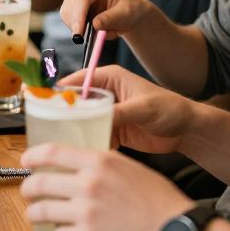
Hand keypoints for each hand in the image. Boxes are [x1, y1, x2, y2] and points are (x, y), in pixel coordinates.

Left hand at [20, 145, 190, 230]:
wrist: (172, 230)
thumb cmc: (156, 198)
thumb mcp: (128, 167)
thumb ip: (102, 164)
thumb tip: (79, 165)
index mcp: (98, 161)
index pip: (52, 152)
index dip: (32, 156)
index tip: (25, 161)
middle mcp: (87, 183)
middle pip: (39, 183)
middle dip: (27, 189)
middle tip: (28, 192)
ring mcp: (85, 211)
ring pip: (42, 211)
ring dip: (34, 213)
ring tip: (35, 215)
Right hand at [59, 65, 193, 152]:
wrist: (186, 130)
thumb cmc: (170, 108)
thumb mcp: (143, 108)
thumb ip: (118, 112)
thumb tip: (95, 118)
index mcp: (109, 78)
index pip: (76, 81)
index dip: (58, 91)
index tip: (42, 103)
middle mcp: (106, 93)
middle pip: (75, 102)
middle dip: (64, 114)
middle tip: (51, 128)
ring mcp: (108, 112)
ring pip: (83, 120)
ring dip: (76, 131)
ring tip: (66, 143)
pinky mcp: (113, 129)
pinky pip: (94, 134)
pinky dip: (90, 142)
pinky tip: (87, 152)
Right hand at [60, 0, 152, 39]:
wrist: (128, 13)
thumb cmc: (129, 10)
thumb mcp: (125, 14)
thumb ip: (110, 19)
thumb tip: (95, 24)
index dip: (79, 16)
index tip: (79, 33)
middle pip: (71, 5)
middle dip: (76, 23)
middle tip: (83, 39)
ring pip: (66, 13)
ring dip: (77, 26)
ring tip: (95, 31)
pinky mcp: (71, 5)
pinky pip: (67, 19)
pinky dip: (76, 27)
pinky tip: (89, 29)